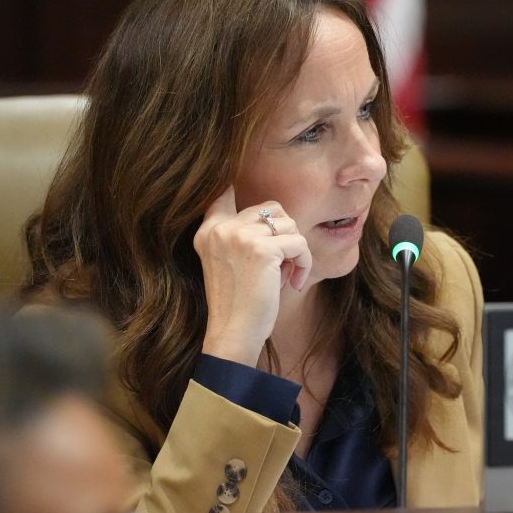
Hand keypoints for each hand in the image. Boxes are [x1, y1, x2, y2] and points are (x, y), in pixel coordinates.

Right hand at [193, 186, 311, 365]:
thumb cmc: (238, 303)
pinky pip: (299, 244)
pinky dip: (305, 263)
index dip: (233, 184)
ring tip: (288, 275)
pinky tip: (294, 283)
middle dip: (287, 234)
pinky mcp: (262, 249)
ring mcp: (239, 236)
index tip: (234, 178)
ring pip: (290, 225)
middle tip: (284, 264)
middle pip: (272, 208)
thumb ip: (242, 235)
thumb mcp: (230, 262)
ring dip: (298, 251)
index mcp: (208, 231)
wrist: (233, 333)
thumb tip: (276, 213)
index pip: (221, 193)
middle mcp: (220, 229)